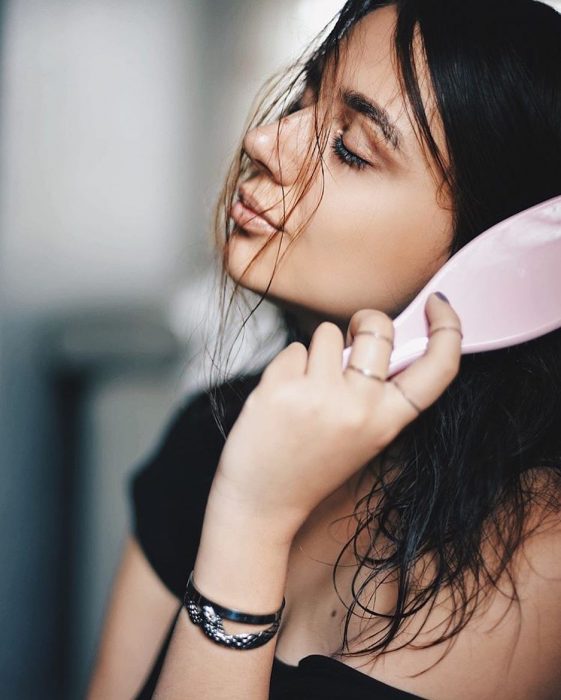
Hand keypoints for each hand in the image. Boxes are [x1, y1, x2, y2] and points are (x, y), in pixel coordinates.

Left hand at [212, 293, 461, 539]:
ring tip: (307, 389)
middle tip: (352, 335)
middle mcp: (360, 407)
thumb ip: (380, 393)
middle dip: (365, 321)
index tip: (438, 305)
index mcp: (389, 421)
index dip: (448, 328)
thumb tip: (385, 337)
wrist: (263, 502)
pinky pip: (293, 349)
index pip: (439, 367)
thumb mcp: (365, 435)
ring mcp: (320, 396)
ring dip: (317, 351)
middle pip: (379, 328)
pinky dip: (287, 366)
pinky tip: (282, 399)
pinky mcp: (282, 388)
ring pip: (328, 332)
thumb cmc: (313, 465)